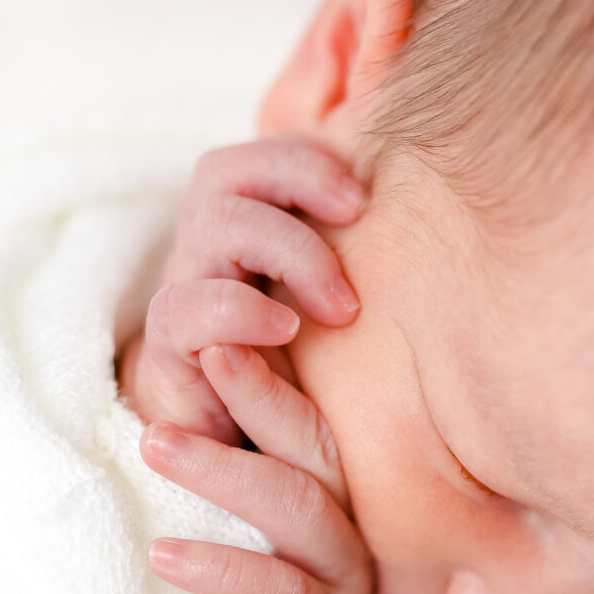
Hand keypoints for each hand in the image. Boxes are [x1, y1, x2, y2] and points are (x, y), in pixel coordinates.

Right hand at [116, 136, 364, 445]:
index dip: (312, 161)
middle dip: (300, 181)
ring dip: (286, 249)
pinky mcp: (167, 345)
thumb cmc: (303, 364)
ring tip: (341, 306)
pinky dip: (239, 311)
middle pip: (226, 171)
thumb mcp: (338, 302)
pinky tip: (286, 329)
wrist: (239, 438)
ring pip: (211, 224)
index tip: (366, 199)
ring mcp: (184, 288)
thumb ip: (364, 254)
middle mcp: (208, 244)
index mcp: (247, 222)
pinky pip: (184, 307)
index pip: (265, 155)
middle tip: (358, 217)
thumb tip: (426, 203)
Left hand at [139, 341, 402, 593]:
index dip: (269, 372)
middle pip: (315, 443)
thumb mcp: (264, 501)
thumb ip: (252, 446)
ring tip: (154, 445)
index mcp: (331, 473)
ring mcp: (345, 574)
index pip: (313, 409)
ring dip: (224, 471)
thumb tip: (206, 364)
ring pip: (298, 508)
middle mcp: (351, 514)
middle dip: (258, 395)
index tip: (219, 337)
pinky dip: (221, 569)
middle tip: (203, 356)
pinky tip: (162, 553)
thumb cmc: (278, 567)